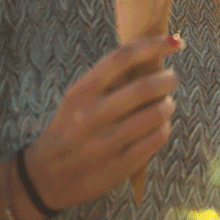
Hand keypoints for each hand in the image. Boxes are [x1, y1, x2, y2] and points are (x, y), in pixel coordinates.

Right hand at [24, 34, 181, 210]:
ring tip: (165, 104)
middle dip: (168, 78)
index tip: (173, 41)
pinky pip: (157, 138)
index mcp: (80, 93)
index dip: (153, 45)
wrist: (46, 178)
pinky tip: (159, 126)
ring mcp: (107, 143)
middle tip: (170, 78)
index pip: (122, 58)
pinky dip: (164, 127)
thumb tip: (150, 55)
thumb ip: (107, 80)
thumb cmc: (67, 129)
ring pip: (157, 114)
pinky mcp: (120, 165)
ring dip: (168, 104)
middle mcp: (92, 116)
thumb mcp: (76, 100)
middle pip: (146, 87)